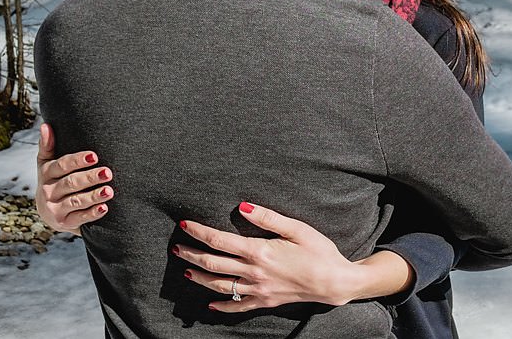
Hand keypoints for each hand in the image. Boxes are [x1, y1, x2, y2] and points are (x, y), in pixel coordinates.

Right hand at [34, 123, 113, 234]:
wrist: (51, 212)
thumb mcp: (47, 164)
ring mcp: (55, 209)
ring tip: (109, 191)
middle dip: (89, 178)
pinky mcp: (64, 223)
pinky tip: (105, 208)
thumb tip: (46, 125)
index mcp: (46, 174)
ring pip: (76, 202)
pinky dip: (92, 213)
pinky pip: (79, 218)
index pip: (61, 165)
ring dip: (93, 196)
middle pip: (70, 183)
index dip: (77, 160)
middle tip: (108, 173)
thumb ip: (48, 146)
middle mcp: (48, 192)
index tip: (95, 155)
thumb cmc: (54, 180)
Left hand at [174, 202, 413, 311]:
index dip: (199, 232)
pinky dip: (222, 305)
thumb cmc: (319, 251)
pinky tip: (211, 304)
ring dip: (200, 278)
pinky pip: (238, 306)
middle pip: (213, 264)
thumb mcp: (297, 229)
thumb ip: (268, 218)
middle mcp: (254, 273)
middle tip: (177, 248)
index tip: (184, 225)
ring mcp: (258, 290)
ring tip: (186, 272)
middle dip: (192, 255)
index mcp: (259, 251)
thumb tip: (243, 207)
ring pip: (220, 285)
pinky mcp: (265, 301)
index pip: (220, 240)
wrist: (334, 282)